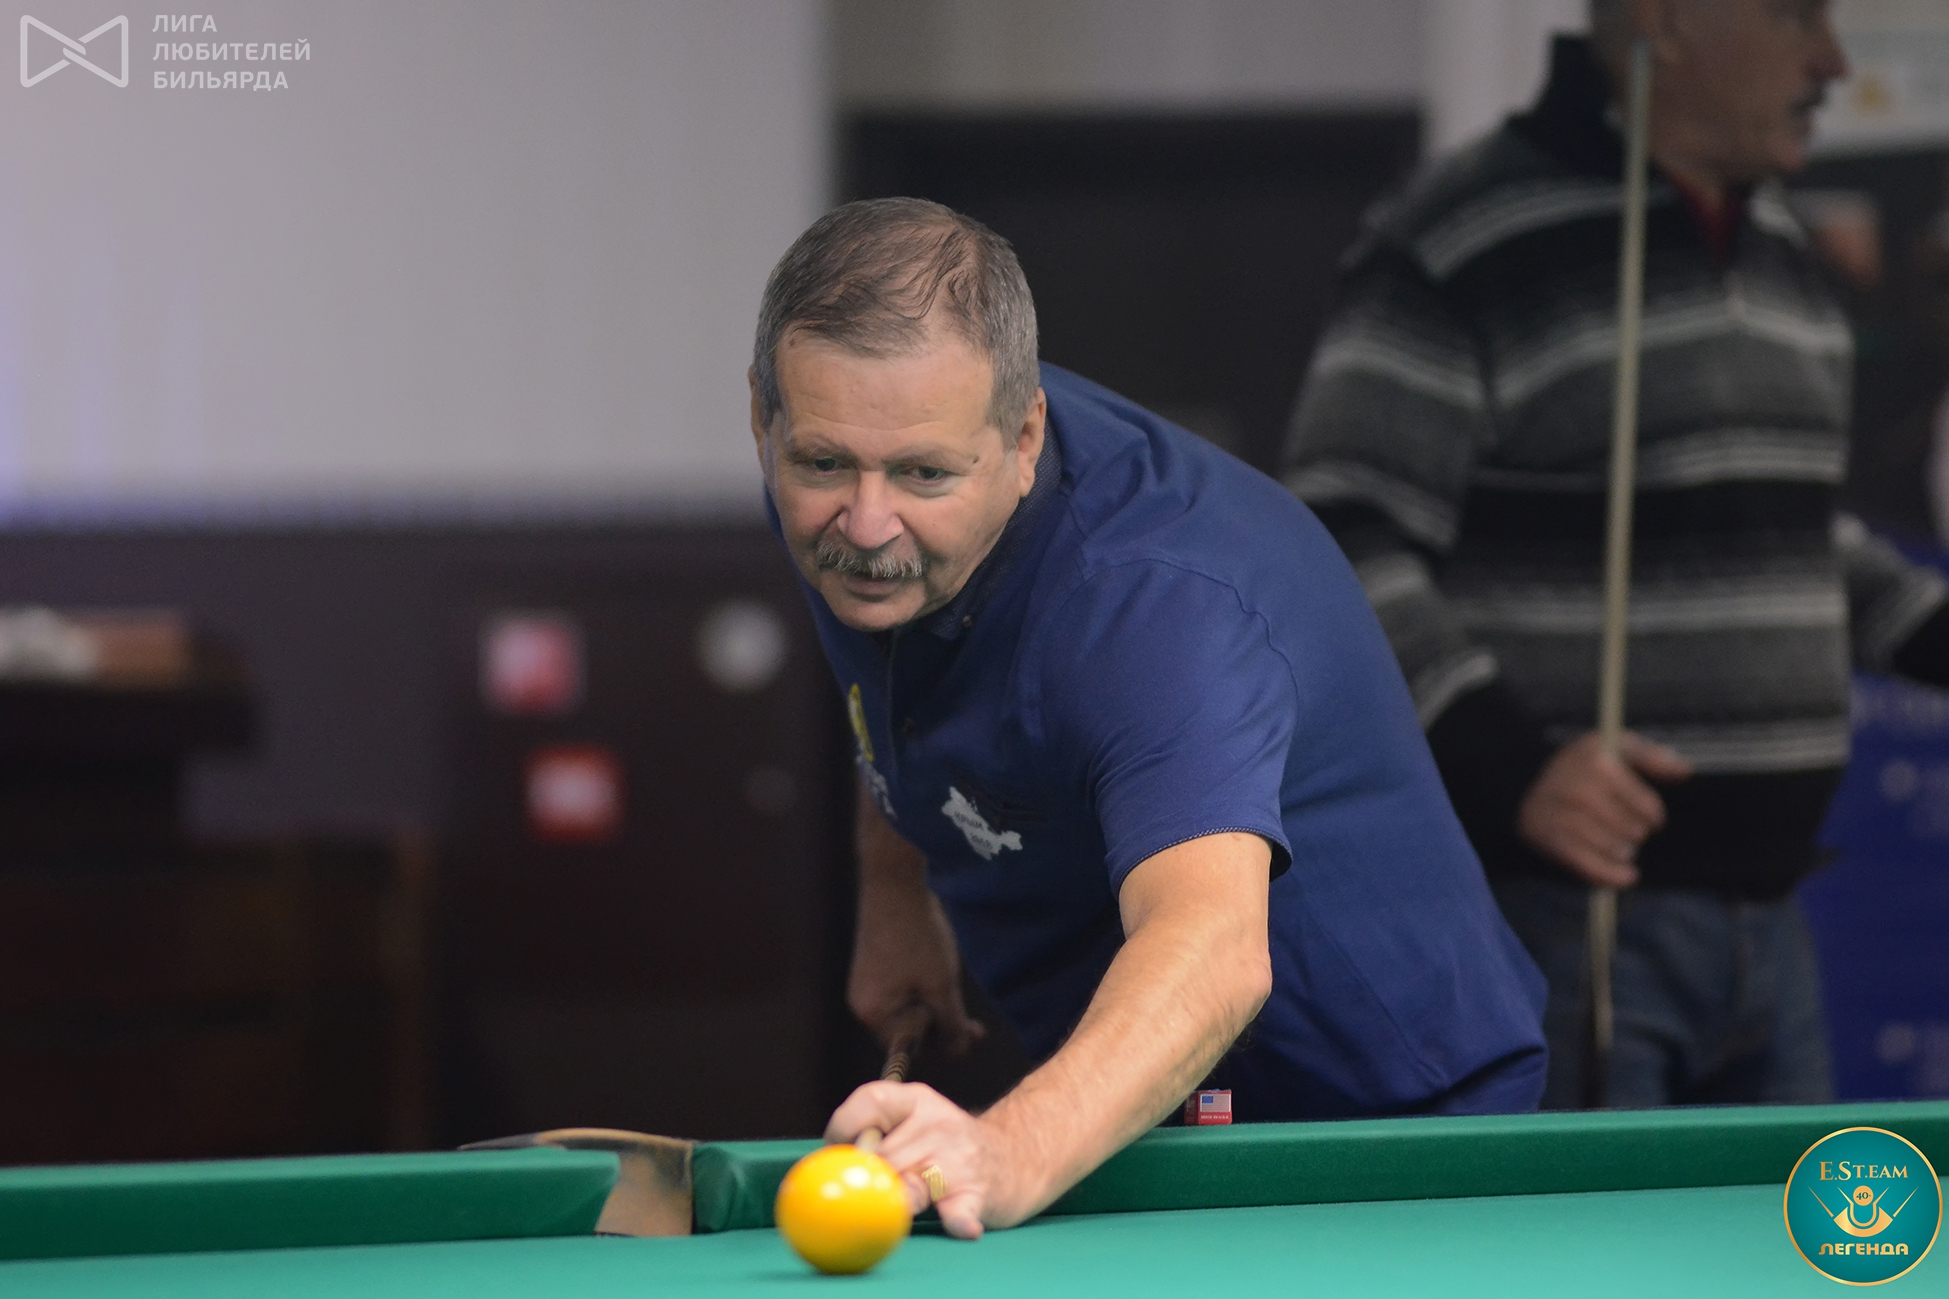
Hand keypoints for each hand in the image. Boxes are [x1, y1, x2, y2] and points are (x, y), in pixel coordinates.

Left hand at [826, 1081, 1028, 1238]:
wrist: (1016, 1158)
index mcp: (918, 1100)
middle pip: (880, 1156)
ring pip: (906, 1188)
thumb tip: (828, 1163)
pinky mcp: (976, 1192)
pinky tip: (962, 1226)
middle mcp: (938, 1123)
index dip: (843, 1127)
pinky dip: (959, 1220)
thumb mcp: (917, 1123)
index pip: (870, 1100)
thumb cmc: (947, 1148)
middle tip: (862, 1192)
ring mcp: (958, 1158)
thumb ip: (877, 1135)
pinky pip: (960, 1209)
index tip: (836, 1151)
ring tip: (895, 1210)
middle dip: (864, 1180)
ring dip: (894, 1204)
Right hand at [851, 792, 985, 1055]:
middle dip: (942, 1023)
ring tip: (955, 985)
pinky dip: (925, 988)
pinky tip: (940, 970)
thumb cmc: (917, 937)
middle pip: (910, 1030)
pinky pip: (904, 991)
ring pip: (910, 1009)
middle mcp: (864, 1004)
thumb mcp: (942, 987)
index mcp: (873, 1014)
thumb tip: (958, 1052)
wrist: (895, 882)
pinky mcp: (875, 966)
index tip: (974, 1032)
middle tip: (976, 1020)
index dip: (944, 1041)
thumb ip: (950, 1025)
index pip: (912, 1048)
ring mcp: (868, 984)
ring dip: (936, 1004)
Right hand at [1516, 731, 1692, 888]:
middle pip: (1630, 830)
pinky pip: (1584, 863)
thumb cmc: (1586, 764)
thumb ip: (1652, 757)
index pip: (1646, 805)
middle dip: (1637, 834)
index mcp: (1597, 760)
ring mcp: (1558, 813)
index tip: (1653, 818)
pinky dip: (1608, 874)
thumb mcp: (1617, 748)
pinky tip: (1626, 877)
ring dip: (1624, 853)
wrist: (1527, 779)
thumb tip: (1685, 770)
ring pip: (1610, 847)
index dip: (1654, 815)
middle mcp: (1575, 785)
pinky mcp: (1544, 835)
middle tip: (1634, 834)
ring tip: (1626, 850)